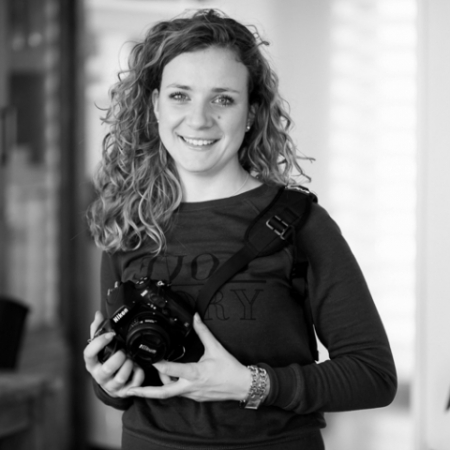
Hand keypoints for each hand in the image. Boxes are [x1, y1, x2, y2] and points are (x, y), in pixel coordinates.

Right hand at [83, 311, 144, 397]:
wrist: (110, 384)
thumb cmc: (105, 362)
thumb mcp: (99, 348)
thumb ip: (98, 331)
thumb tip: (98, 315)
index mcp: (92, 364)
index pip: (89, 354)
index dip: (99, 343)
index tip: (110, 335)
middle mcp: (100, 376)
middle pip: (108, 368)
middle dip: (119, 357)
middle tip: (123, 351)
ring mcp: (111, 385)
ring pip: (121, 377)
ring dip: (129, 365)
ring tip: (130, 359)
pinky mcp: (124, 391)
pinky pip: (134, 383)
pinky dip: (139, 373)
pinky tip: (138, 368)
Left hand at [126, 313, 251, 401]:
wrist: (242, 386)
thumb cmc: (229, 368)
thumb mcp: (216, 347)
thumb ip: (203, 331)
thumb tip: (195, 317)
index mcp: (195, 373)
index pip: (172, 370)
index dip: (159, 364)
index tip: (149, 359)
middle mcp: (190, 386)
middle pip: (163, 392)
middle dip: (145, 392)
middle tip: (129, 390)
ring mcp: (192, 394)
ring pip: (170, 392)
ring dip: (160, 385)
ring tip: (152, 374)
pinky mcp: (195, 397)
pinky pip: (179, 393)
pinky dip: (171, 387)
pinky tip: (169, 379)